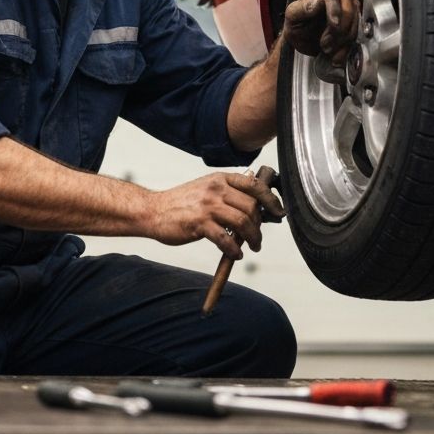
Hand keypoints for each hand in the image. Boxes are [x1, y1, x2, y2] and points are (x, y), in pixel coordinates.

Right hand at [146, 171, 284, 258]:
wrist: (154, 210)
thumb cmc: (182, 203)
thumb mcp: (206, 188)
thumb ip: (228, 193)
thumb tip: (255, 207)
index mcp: (220, 178)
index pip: (254, 185)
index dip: (271, 199)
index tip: (279, 212)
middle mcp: (216, 188)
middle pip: (251, 207)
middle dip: (259, 225)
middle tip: (257, 238)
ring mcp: (207, 205)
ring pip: (243, 222)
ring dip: (252, 238)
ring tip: (252, 247)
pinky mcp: (199, 224)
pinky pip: (226, 239)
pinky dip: (235, 250)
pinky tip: (235, 254)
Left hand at [283, 0, 359, 63]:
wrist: (303, 42)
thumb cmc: (297, 25)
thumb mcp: (292, 17)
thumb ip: (301, 9)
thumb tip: (317, 4)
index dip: (335, 10)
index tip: (335, 24)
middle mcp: (338, 1)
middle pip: (349, 10)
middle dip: (339, 30)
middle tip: (325, 44)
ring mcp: (349, 15)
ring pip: (355, 26)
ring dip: (341, 41)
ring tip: (326, 50)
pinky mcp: (353, 29)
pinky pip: (356, 39)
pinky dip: (346, 50)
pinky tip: (335, 57)